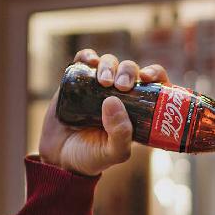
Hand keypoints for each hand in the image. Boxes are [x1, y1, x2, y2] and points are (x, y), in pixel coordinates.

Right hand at [38, 49, 170, 175]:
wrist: (59, 158)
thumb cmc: (92, 157)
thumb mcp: (113, 153)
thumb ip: (120, 135)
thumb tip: (114, 100)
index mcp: (137, 110)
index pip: (154, 84)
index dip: (155, 74)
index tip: (148, 78)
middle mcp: (121, 95)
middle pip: (130, 70)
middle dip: (129, 71)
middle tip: (122, 86)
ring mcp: (98, 86)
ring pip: (110, 63)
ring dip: (110, 66)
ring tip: (104, 82)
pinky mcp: (78, 81)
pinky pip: (85, 61)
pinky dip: (88, 56)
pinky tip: (90, 62)